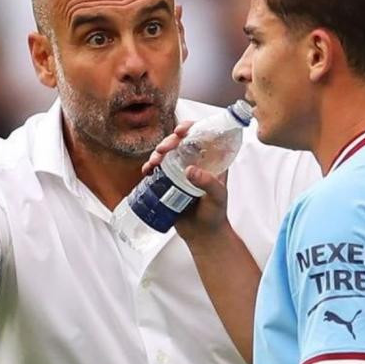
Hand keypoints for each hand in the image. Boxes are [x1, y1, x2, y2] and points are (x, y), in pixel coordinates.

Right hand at [142, 122, 230, 243]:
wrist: (203, 235)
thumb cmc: (215, 215)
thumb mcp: (217, 197)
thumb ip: (208, 183)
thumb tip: (190, 171)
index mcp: (211, 160)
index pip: (202, 136)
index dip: (191, 128)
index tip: (181, 131)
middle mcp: (195, 162)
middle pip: (181, 142)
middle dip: (169, 140)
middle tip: (163, 149)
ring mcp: (180, 172)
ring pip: (167, 154)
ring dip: (157, 153)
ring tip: (154, 161)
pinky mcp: (169, 182)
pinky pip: (157, 170)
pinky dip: (150, 166)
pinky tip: (147, 170)